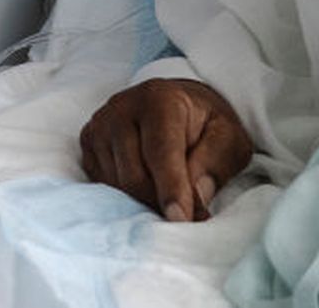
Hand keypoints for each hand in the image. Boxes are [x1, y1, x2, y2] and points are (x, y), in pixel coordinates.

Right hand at [78, 78, 252, 220]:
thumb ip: (214, 165)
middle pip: (133, 174)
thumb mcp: (229, 139)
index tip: (181, 219)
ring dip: (144, 200)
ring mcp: (100, 124)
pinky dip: (126, 194)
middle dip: (160, 202)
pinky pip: (102, 182)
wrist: (179, 103)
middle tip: (188, 215)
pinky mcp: (88, 140)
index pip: (161, 151)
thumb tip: (195, 198)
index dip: (171, 188)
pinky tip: (146, 185)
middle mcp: (122, 107)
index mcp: (160, 99)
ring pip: (116, 183)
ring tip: (168, 195)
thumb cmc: (207, 125)